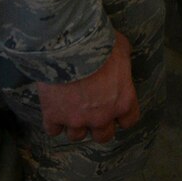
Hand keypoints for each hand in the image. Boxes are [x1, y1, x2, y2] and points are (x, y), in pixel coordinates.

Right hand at [36, 30, 139, 144]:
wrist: (69, 45)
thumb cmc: (100, 44)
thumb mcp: (122, 47)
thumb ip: (122, 60)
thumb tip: (120, 56)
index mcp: (123, 101)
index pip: (129, 121)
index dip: (121, 116)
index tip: (115, 110)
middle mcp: (101, 116)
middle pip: (103, 136)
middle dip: (98, 126)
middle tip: (92, 113)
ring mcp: (76, 119)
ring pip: (76, 136)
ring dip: (74, 125)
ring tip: (70, 111)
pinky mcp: (53, 116)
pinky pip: (52, 130)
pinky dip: (52, 123)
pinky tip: (53, 112)